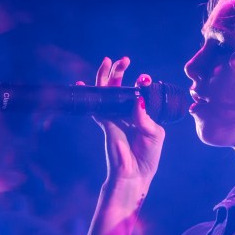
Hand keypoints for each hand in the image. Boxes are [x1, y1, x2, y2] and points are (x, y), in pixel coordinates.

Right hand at [81, 56, 164, 184]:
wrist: (135, 173)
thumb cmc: (148, 156)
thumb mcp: (154, 133)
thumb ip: (145, 116)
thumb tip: (138, 99)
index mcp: (141, 114)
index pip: (138, 92)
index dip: (140, 83)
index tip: (144, 78)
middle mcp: (126, 112)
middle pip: (120, 87)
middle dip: (120, 72)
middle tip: (124, 60)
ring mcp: (114, 117)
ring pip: (106, 92)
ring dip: (106, 76)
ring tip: (108, 61)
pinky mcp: (105, 123)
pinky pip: (95, 106)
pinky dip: (88, 94)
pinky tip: (80, 84)